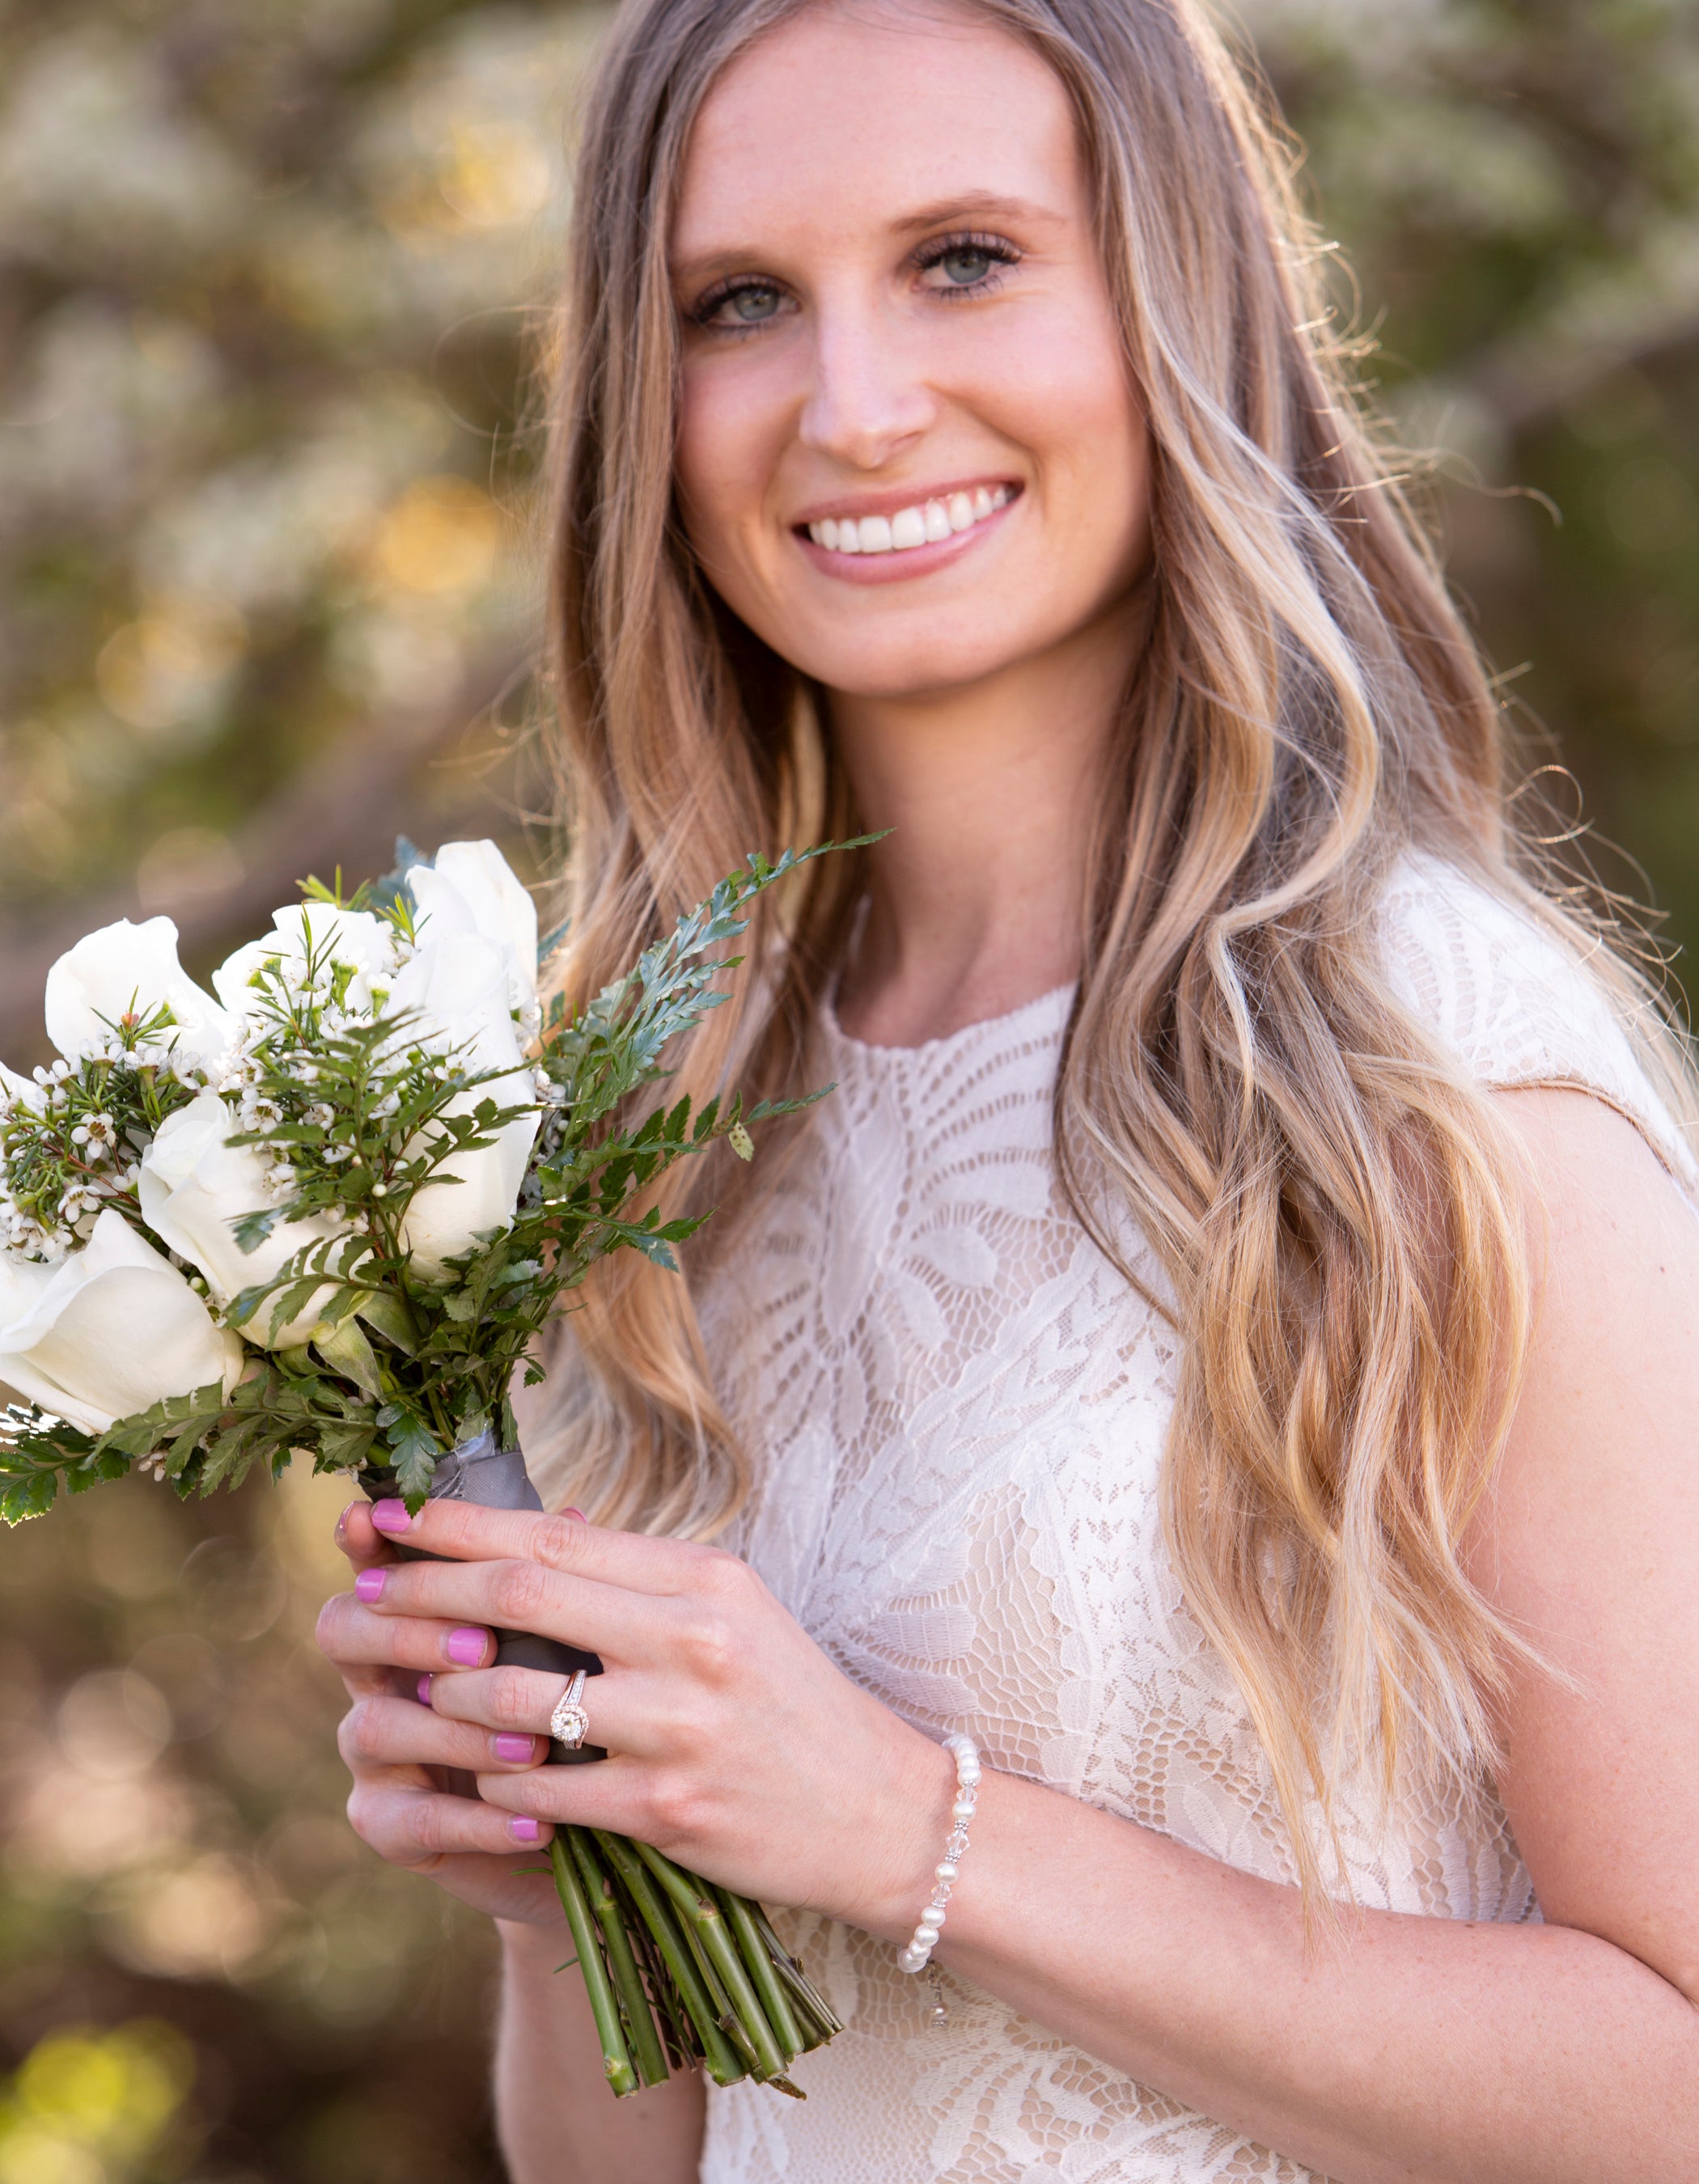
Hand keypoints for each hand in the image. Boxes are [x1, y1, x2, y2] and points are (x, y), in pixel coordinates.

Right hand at [314, 1497, 563, 1923]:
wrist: (575, 1828)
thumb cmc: (562, 1713)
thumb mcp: (563, 1646)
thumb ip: (553, 1586)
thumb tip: (571, 1513)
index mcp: (415, 1618)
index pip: (377, 1568)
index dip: (366, 1542)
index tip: (369, 1515)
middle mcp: (378, 1677)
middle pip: (345, 1631)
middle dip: (407, 1631)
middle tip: (481, 1646)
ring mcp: (375, 1753)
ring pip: (379, 1725)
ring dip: (457, 1731)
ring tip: (534, 1745)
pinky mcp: (389, 1824)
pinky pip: (415, 1819)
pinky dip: (478, 1821)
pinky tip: (535, 1819)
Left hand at [321, 1494, 956, 1936]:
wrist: (876, 1811)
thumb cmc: (787, 1701)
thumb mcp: (728, 1612)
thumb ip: (633, 1578)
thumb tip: (521, 1538)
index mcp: (702, 1578)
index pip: (550, 1534)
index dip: (454, 1525)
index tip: (388, 1517)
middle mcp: (690, 1639)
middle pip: (518, 1596)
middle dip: (423, 1593)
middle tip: (363, 1595)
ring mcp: (676, 1725)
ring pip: (511, 1697)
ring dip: (445, 1696)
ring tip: (415, 1691)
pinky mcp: (665, 1808)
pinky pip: (538, 1790)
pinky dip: (492, 1783)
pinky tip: (477, 1779)